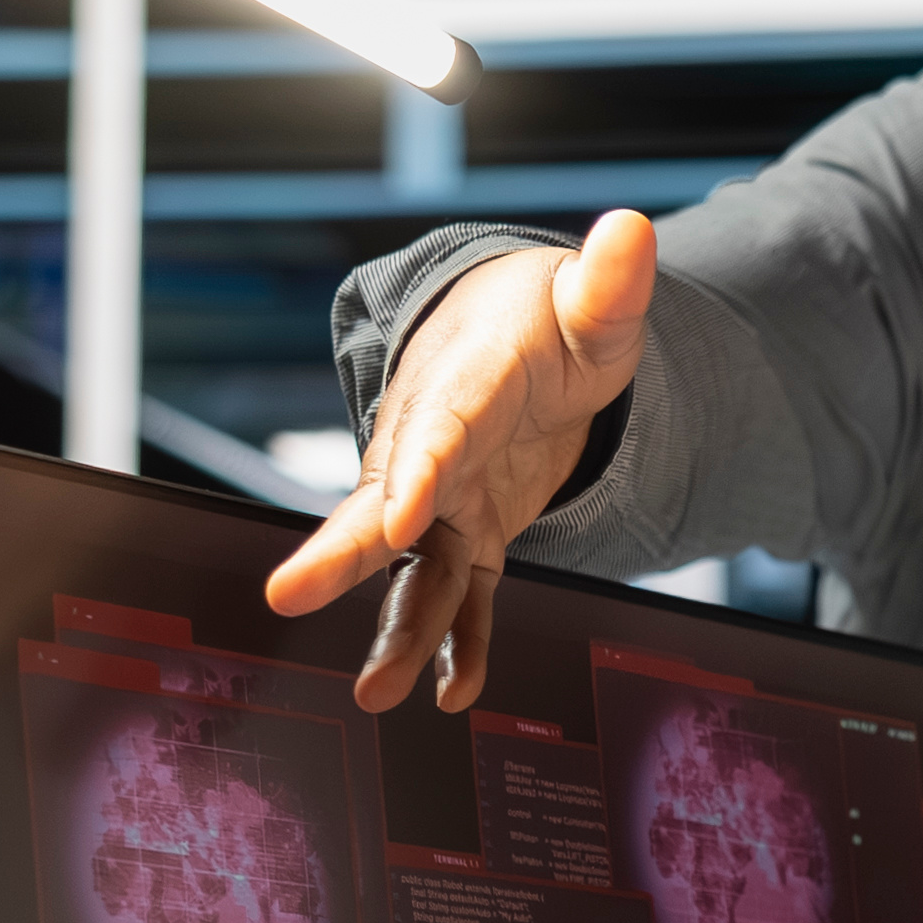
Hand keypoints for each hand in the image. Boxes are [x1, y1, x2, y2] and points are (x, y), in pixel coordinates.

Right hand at [261, 215, 662, 713]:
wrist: (518, 339)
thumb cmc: (546, 319)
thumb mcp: (588, 302)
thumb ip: (609, 283)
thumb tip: (632, 230)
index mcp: (463, 383)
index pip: (438, 424)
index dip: (416, 467)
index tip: (397, 509)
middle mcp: (435, 446)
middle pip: (383, 502)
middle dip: (341, 551)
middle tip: (289, 593)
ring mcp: (446, 498)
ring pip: (412, 567)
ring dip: (395, 628)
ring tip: (376, 691)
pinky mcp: (469, 533)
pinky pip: (461, 595)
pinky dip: (458, 643)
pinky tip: (454, 692)